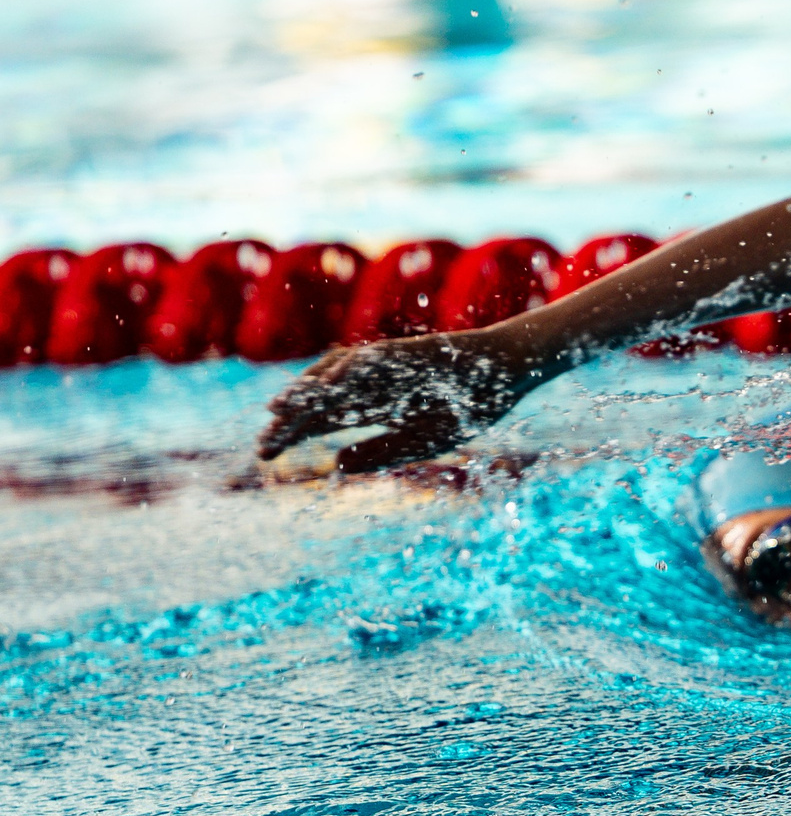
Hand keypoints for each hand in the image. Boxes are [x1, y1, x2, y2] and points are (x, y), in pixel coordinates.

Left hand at [258, 330, 533, 472]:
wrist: (502, 373)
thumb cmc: (466, 407)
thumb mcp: (421, 441)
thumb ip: (381, 452)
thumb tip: (337, 463)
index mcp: (370, 408)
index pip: (319, 421)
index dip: (292, 435)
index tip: (265, 455)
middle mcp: (366, 386)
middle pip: (316, 403)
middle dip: (288, 422)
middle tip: (263, 445)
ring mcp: (379, 367)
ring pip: (331, 379)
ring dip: (305, 393)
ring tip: (278, 412)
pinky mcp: (396, 352)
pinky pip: (363, 361)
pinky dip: (342, 372)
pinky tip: (322, 387)